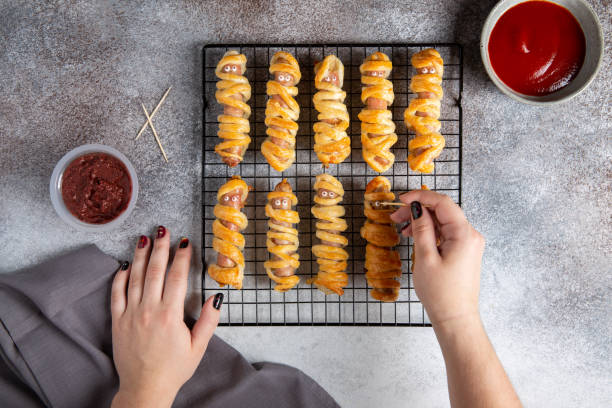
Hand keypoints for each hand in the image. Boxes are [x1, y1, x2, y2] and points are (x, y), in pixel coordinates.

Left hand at [110, 227, 222, 407]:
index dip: (182, 257)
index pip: (177, 277)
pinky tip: (125, 265)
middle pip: (155, 271)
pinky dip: (120, 277)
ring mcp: (131, 314)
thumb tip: (216, 297)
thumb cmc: (174, 369)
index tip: (185, 242)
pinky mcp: (118, 321)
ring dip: (141, 256)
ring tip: (145, 239)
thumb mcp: (199, 347)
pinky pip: (116, 294)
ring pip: (135, 278)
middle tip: (164, 230)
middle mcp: (149, 310)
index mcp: (170, 315)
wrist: (145, 388)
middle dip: (161, 248)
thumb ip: (208, 320)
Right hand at [390, 191, 484, 327]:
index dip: (421, 197)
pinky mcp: (464, 251)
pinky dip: (430, 232)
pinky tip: (415, 237)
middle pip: (443, 211)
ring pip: (443, 222)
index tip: (402, 200)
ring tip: (402, 229)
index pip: (443, 202)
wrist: (455, 318)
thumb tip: (417, 208)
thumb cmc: (441, 293)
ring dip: (422, 221)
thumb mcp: (425, 258)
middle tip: (396, 217)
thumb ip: (422, 229)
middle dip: (419, 210)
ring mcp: (469, 243)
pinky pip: (446, 233)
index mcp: (464, 234)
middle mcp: (470, 235)